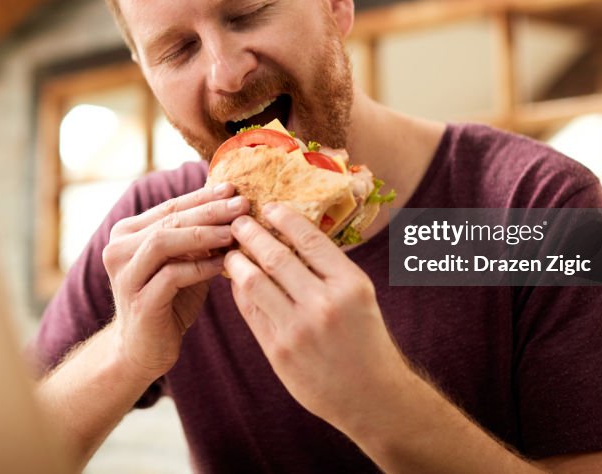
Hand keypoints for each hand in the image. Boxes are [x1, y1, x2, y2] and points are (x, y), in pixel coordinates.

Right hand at [102, 182, 249, 384]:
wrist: (143, 349)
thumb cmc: (169, 300)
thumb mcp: (183, 262)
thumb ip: (198, 237)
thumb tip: (233, 204)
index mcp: (127, 233)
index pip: (170, 206)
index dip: (202, 196)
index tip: (234, 188)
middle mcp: (118, 249)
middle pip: (168, 220)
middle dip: (209, 211)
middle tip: (242, 205)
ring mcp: (125, 276)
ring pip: (164, 242)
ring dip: (203, 235)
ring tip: (234, 232)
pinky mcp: (138, 302)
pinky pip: (171, 275)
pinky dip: (200, 267)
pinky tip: (223, 264)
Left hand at [224, 202, 412, 430]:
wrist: (370, 395)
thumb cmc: (366, 339)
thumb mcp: (360, 296)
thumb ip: (328, 269)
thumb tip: (290, 235)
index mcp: (349, 284)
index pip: (310, 239)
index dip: (284, 218)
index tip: (268, 206)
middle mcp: (324, 303)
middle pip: (276, 256)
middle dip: (251, 234)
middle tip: (238, 221)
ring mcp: (298, 329)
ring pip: (254, 282)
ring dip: (238, 261)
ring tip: (231, 251)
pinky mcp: (279, 351)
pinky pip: (251, 311)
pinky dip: (241, 292)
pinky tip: (237, 281)